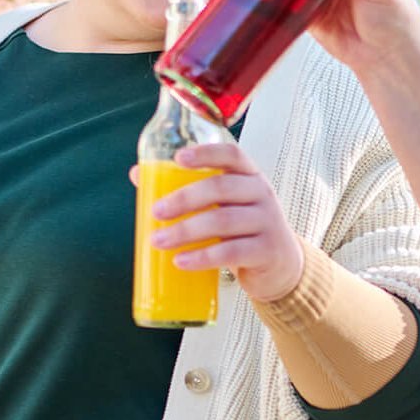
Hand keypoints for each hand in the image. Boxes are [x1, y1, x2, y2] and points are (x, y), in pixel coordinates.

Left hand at [144, 143, 303, 302]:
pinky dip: (203, 257)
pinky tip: (181, 261)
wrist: (281, 266)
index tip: (178, 158)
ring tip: (159, 241)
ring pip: (223, 221)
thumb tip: (138, 176)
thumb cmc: (243, 231)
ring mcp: (268, 222)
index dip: (206, 153)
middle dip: (184, 199)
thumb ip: (188, 190)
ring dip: (186, 231)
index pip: (232, 155)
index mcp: (250, 176)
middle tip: (155, 212)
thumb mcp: (222, 206)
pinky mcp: (266, 252)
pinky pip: (231, 252)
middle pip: (221, 188)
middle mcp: (262, 194)